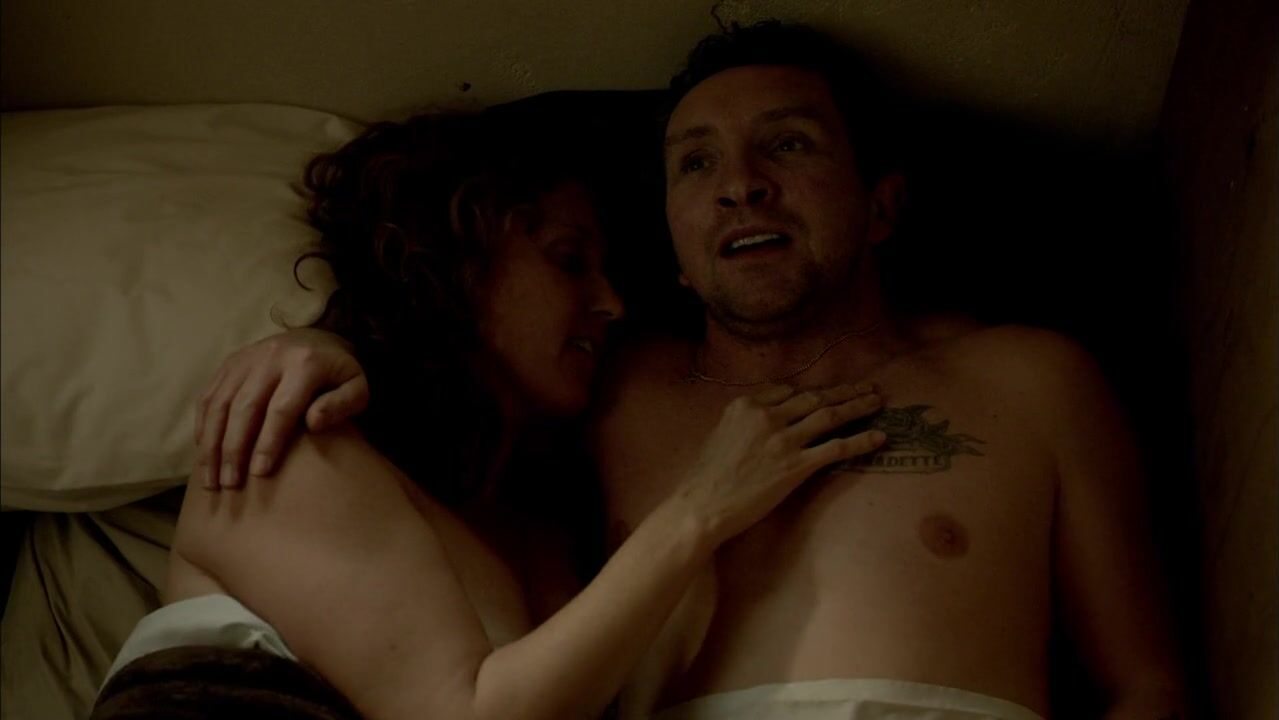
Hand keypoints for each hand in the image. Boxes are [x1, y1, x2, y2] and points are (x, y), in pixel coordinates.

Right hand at [195, 328, 368, 488]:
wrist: (320, 338)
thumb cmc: (339, 375)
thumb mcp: (357, 387)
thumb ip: (343, 404)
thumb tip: (314, 423)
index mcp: (305, 364)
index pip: (281, 409)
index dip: (268, 442)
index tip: (260, 473)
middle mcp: (270, 357)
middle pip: (244, 408)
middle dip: (233, 449)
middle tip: (229, 485)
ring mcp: (245, 358)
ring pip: (219, 404)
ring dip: (211, 444)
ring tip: (210, 479)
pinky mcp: (229, 362)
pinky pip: (208, 396)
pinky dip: (203, 426)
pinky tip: (204, 453)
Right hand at [674, 383, 885, 545]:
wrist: (703, 503)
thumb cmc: (707, 475)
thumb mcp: (721, 432)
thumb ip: (745, 420)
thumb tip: (767, 417)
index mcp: (747, 405)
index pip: (788, 390)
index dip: (813, 390)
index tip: (828, 392)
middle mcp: (768, 416)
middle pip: (815, 397)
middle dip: (844, 390)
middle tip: (867, 386)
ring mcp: (784, 440)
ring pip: (830, 416)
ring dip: (858, 406)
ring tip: (877, 401)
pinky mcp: (796, 466)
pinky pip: (836, 448)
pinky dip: (860, 441)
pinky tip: (878, 437)